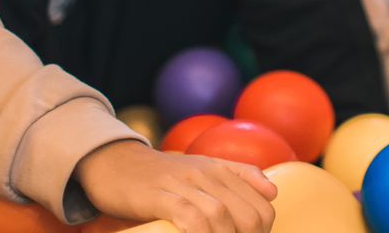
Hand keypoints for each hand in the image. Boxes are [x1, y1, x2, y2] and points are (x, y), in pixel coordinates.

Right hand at [73, 140, 276, 232]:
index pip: (262, 205)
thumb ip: (239, 176)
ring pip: (220, 215)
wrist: (115, 161)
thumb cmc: (163, 173)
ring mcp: (182, 184)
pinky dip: (200, 232)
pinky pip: (188, 216)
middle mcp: (207, 175)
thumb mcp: (204, 168)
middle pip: (247, 214)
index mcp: (222, 170)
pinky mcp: (158, 196)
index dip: (263, 230)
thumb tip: (273, 193)